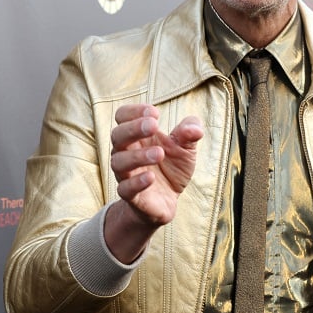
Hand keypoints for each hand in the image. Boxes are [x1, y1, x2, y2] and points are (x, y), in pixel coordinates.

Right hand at [104, 104, 203, 261]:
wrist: (166, 201)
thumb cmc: (171, 168)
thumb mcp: (186, 149)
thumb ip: (189, 135)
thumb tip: (195, 128)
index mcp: (137, 136)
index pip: (122, 116)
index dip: (134, 111)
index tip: (155, 113)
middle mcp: (126, 152)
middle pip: (117, 135)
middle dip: (133, 128)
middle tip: (153, 126)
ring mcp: (126, 174)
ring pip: (119, 162)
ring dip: (138, 156)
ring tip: (159, 153)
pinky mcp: (130, 196)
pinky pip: (125, 188)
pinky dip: (137, 182)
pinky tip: (152, 177)